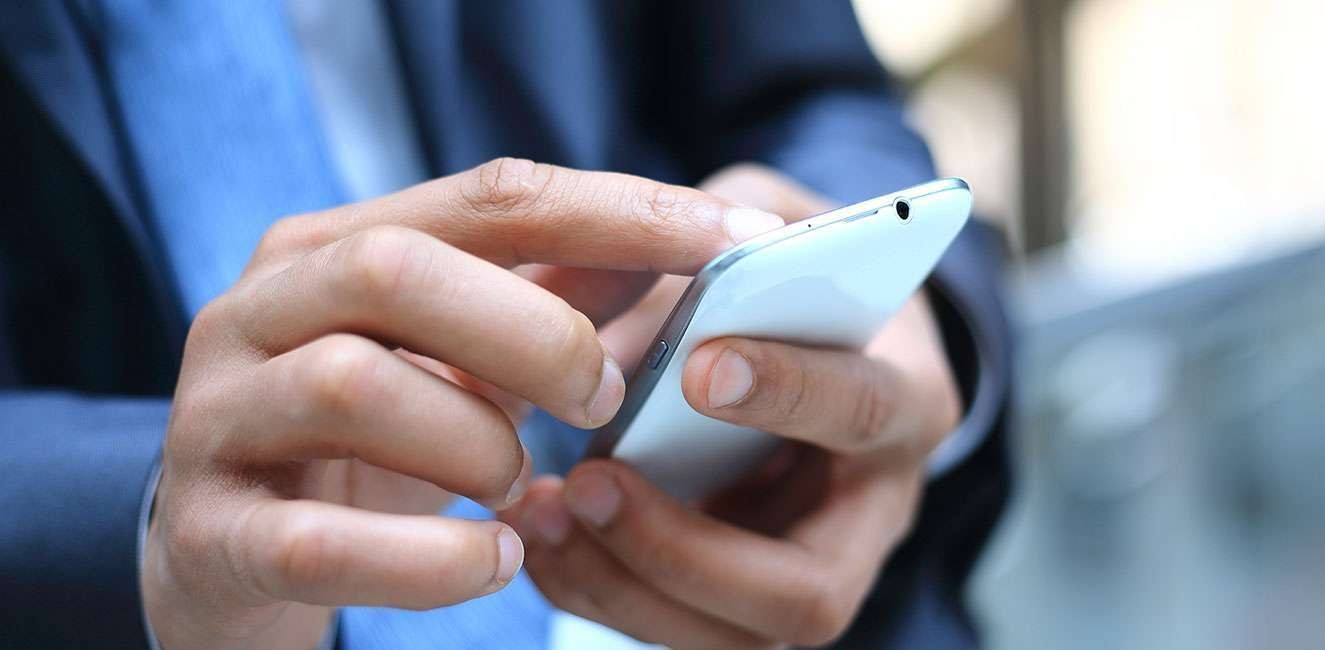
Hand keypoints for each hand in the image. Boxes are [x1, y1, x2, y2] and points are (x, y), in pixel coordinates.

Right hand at [142, 159, 784, 648]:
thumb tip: (682, 247)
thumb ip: (543, 298)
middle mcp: (257, 312)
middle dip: (533, 334)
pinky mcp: (210, 535)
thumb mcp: (450, 357)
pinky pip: (318, 543)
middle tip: (604, 401)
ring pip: (350, 386)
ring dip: (476, 442)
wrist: (223, 558)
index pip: (488, 198)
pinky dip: (429, 560)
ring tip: (522, 487)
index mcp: (329, 249)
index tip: (732, 240)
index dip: (618, 213)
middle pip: (397, 270)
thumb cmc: (366, 444)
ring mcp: (218, 420)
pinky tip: (494, 560)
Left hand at [504, 165, 962, 647]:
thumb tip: (629, 314)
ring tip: (542, 511)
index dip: (790, 392)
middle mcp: (876, 509)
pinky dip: (599, 591)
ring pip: (738, 638)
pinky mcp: (753, 601)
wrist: (812, 336)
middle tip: (591, 480)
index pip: (864, 411)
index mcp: (906, 397)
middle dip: (687, 550)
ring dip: (625, 585)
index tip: (699, 367)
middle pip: (812, 591)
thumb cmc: (791, 272)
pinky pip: (682, 634)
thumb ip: (713, 245)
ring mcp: (817, 569)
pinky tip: (540, 536)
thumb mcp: (766, 220)